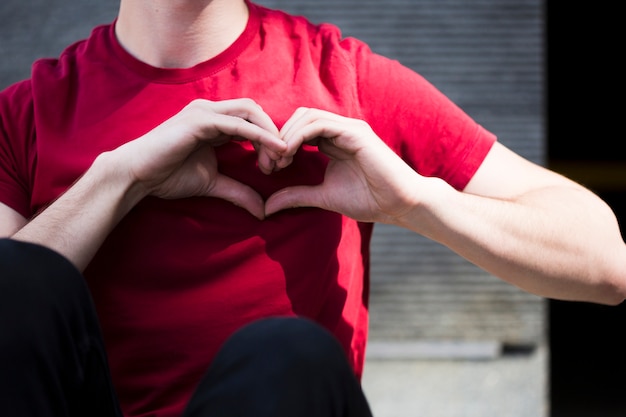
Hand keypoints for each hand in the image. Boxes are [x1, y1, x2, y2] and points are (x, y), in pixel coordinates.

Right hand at [112, 99, 285, 218]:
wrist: (136, 175)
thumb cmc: (167, 175)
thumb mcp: (213, 184)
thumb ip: (238, 192)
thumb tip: (263, 211)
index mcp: (215, 121)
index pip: (253, 121)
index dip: (270, 140)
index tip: (277, 167)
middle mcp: (211, 111)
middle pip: (257, 112)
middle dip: (274, 135)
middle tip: (282, 163)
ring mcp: (205, 112)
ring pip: (251, 112)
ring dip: (271, 134)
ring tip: (280, 158)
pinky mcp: (200, 120)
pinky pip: (238, 124)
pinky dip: (260, 135)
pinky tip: (275, 149)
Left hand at [265, 108, 423, 223]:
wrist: (400, 204)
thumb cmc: (369, 200)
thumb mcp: (323, 196)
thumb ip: (297, 195)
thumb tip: (267, 207)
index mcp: (333, 140)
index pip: (298, 129)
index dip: (279, 145)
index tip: (268, 170)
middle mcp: (340, 129)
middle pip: (299, 117)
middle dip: (278, 138)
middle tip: (268, 164)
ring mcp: (348, 128)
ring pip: (306, 116)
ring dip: (286, 136)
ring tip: (278, 161)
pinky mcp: (355, 132)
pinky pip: (319, 124)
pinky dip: (299, 136)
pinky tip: (289, 154)